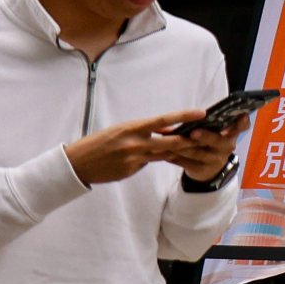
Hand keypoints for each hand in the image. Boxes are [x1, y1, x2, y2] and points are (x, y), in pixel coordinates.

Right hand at [67, 114, 232, 186]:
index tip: (202, 112)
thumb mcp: (121, 129)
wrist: (77, 163)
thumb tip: (165, 131)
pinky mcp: (131, 171)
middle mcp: (135, 143)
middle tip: (207, 136)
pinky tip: (146, 158)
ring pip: (162, 155)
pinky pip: (147, 164)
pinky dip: (151, 160)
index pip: (164, 120)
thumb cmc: (99, 142)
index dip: (185, 115)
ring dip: (177, 152)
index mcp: (132, 128)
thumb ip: (144, 130)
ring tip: (193, 147)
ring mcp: (134, 159)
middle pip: (171, 142)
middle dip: (190, 140)